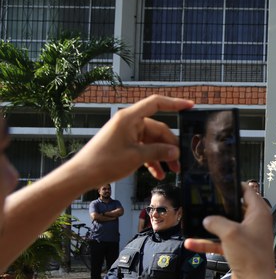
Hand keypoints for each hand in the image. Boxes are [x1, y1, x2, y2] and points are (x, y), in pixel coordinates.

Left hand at [71, 95, 193, 183]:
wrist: (82, 175)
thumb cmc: (102, 162)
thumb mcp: (136, 157)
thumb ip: (158, 152)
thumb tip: (175, 151)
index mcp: (129, 118)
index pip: (156, 103)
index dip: (174, 103)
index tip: (190, 106)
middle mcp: (129, 123)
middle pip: (158, 129)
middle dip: (170, 146)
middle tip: (179, 161)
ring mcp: (127, 134)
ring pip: (152, 141)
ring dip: (162, 155)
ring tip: (172, 170)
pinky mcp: (124, 144)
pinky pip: (144, 148)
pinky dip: (152, 160)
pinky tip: (159, 173)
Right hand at [184, 185, 272, 278]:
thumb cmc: (251, 256)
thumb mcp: (229, 232)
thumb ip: (216, 222)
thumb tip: (207, 219)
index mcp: (259, 213)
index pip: (248, 192)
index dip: (236, 186)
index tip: (222, 183)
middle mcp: (254, 223)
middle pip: (235, 209)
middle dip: (219, 207)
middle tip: (205, 201)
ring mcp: (247, 237)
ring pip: (226, 227)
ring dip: (210, 227)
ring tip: (195, 222)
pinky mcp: (239, 250)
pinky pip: (221, 243)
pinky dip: (208, 243)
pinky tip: (192, 244)